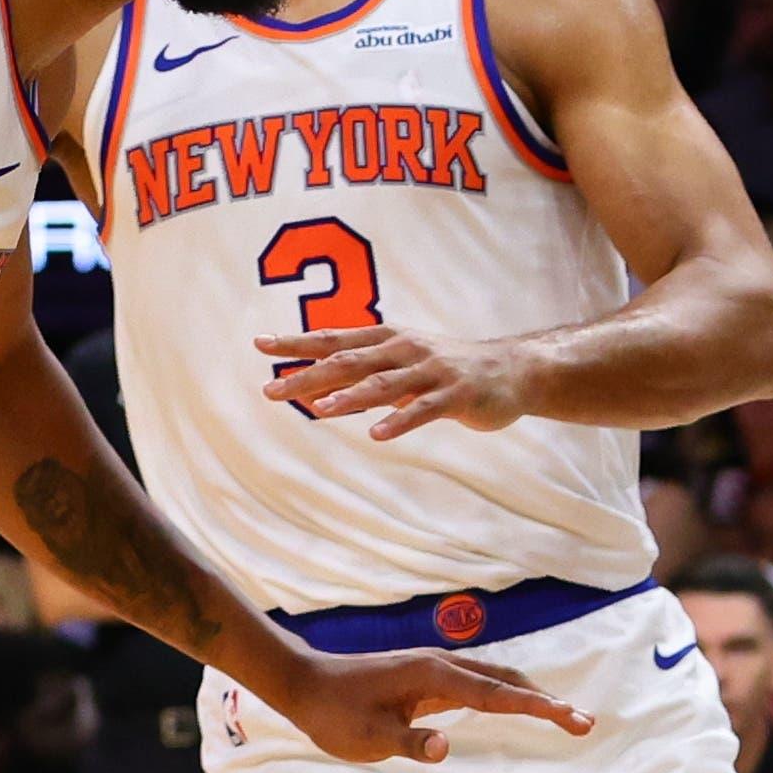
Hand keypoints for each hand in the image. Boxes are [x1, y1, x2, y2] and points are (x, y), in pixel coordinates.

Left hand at [257, 326, 530, 438]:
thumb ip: (364, 370)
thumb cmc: (448, 367)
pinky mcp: (455, 395)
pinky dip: (399, 421)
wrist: (512, 370)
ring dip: (349, 397)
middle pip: (349, 360)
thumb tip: (317, 383)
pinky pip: (423, 409)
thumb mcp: (403, 362)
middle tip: (271, 390)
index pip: (334, 338)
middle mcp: (405, 349)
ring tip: (318, 410)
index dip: (297, 342)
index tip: (260, 345)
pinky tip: (377, 434)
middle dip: (308, 374)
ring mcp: (431, 371)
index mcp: (388, 338)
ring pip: (383, 383)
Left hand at [276, 648, 594, 764]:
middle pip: (507, 680)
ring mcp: (436, 669)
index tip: (571, 719)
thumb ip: (408, 742)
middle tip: (584, 724)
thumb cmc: (333, 714)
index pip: (496, 694)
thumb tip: (445, 748)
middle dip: (547, 701)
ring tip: (563, 716)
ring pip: (496, 678)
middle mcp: (441, 665)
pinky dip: (507, 693)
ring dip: (531, 695)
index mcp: (433, 676)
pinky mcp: (428, 677)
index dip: (537, 707)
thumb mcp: (367, 737)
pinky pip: (479, 683)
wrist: (304, 683)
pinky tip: (516, 703)